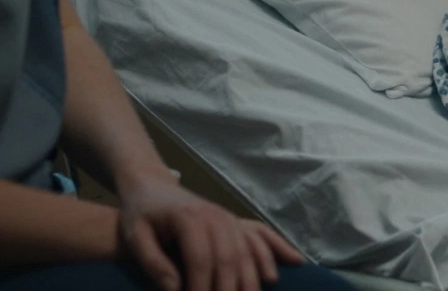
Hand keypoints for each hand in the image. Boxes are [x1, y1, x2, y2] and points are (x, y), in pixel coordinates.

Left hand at [117, 172, 303, 290]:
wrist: (152, 186)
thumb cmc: (140, 214)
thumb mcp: (134, 236)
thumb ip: (152, 262)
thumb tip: (175, 289)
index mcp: (189, 218)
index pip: (201, 259)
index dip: (201, 287)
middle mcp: (216, 217)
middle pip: (229, 259)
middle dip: (229, 290)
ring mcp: (229, 218)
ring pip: (247, 252)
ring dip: (252, 281)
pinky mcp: (235, 222)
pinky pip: (261, 236)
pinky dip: (278, 250)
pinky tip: (295, 262)